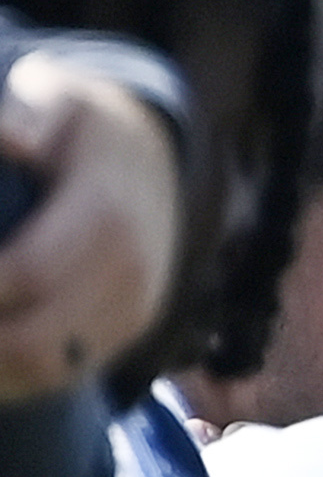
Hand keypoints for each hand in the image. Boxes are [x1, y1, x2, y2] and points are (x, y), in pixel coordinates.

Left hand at [0, 56, 177, 397]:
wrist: (153, 161)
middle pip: (27, 340)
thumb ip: (27, 113)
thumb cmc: (81, 130)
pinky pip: (58, 374)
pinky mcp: (122, 334)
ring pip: (40, 368)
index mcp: (106, 219)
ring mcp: (129, 312)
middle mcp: (127, 276)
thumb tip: (13, 141)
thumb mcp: (57, 100)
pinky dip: (3, 376)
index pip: (23, 275)